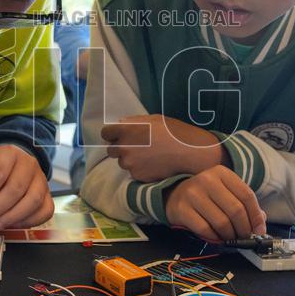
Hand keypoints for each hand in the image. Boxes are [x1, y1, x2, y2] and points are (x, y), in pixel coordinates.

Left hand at [0, 144, 52, 230]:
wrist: (13, 165)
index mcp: (9, 153)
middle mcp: (29, 164)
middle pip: (15, 189)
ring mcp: (42, 180)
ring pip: (32, 201)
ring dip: (10, 217)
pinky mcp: (49, 195)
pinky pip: (44, 211)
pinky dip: (28, 221)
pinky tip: (12, 225)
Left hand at [102, 114, 223, 181]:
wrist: (188, 153)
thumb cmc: (173, 132)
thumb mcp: (153, 119)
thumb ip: (133, 122)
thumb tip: (121, 124)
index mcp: (126, 130)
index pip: (105, 133)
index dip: (112, 134)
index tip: (118, 136)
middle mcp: (124, 147)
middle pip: (111, 150)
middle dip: (120, 148)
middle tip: (136, 147)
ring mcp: (129, 163)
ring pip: (123, 162)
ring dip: (131, 160)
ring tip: (149, 156)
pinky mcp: (137, 176)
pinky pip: (134, 172)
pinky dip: (140, 170)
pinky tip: (154, 164)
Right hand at [164, 165, 265, 241]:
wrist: (175, 195)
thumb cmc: (206, 196)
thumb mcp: (225, 192)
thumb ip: (243, 204)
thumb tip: (260, 224)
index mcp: (222, 173)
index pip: (246, 195)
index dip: (256, 216)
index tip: (259, 229)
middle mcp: (207, 180)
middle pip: (235, 210)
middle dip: (244, 229)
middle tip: (245, 237)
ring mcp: (193, 194)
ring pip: (222, 222)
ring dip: (230, 236)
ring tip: (230, 238)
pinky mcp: (182, 209)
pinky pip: (205, 229)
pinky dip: (215, 238)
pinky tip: (216, 237)